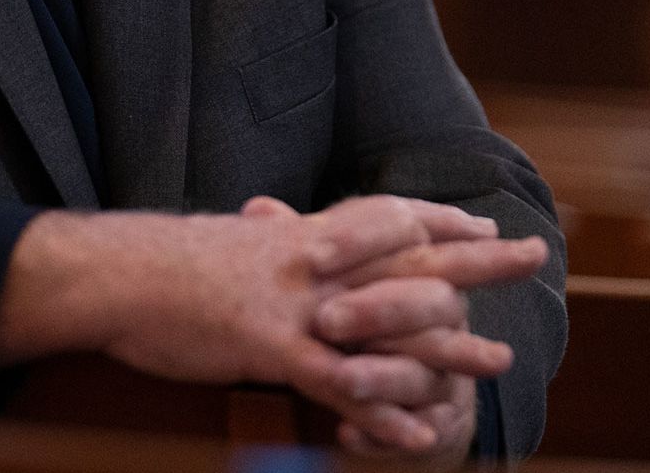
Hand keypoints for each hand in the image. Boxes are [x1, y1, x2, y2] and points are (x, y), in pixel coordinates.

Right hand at [0, 195, 538, 450]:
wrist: (115, 273)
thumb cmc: (162, 262)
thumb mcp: (228, 244)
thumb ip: (266, 242)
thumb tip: (278, 230)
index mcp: (302, 235)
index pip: (388, 215)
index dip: (439, 218)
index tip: (483, 217)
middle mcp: (313, 262)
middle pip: (411, 255)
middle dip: (475, 257)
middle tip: (534, 253)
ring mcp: (298, 305)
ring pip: (391, 324)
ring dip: (450, 347)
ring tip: (503, 362)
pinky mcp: (271, 348)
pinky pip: (341, 384)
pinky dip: (382, 413)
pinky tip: (419, 435)